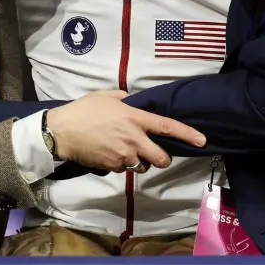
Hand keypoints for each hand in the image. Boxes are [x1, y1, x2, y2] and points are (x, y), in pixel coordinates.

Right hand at [46, 91, 205, 171]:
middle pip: (160, 158)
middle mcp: (133, 140)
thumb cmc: (84, 109)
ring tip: (125, 149)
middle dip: (162, 158)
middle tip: (156, 153)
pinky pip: (123, 168)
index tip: (201, 140)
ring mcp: (123, 156)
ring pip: (142, 166)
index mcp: (134, 119)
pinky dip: (120, 163)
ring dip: (140, 161)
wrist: (62, 132)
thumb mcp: (106, 96)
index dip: (186, 134)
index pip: (167, 127)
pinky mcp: (112, 167)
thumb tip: (132, 101)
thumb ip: (124, 98)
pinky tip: (108, 152)